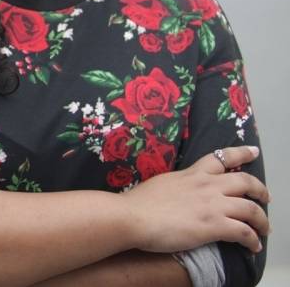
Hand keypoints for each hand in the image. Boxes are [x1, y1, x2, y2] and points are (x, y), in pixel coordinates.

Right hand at [121, 145, 268, 253]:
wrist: (132, 216)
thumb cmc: (139, 202)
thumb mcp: (163, 183)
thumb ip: (178, 185)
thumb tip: (181, 191)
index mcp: (192, 174)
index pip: (221, 157)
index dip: (241, 153)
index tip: (253, 151)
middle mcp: (207, 186)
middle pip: (245, 181)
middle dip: (260, 190)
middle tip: (265, 198)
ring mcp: (213, 205)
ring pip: (252, 209)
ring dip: (263, 220)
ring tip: (264, 229)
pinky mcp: (214, 225)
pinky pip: (244, 232)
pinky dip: (253, 240)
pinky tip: (253, 246)